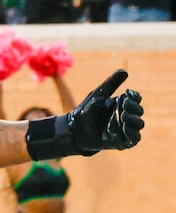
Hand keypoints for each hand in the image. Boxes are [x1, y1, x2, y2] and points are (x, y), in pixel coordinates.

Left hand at [26, 69, 143, 158]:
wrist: (73, 129)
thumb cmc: (85, 111)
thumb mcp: (98, 95)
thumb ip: (111, 84)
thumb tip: (125, 71)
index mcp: (120, 104)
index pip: (136, 99)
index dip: (134, 97)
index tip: (126, 94)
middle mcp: (124, 116)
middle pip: (139, 111)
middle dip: (134, 107)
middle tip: (123, 104)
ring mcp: (123, 129)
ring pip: (139, 124)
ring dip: (134, 119)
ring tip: (123, 116)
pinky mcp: (120, 141)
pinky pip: (134, 139)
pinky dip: (133, 133)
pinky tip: (124, 127)